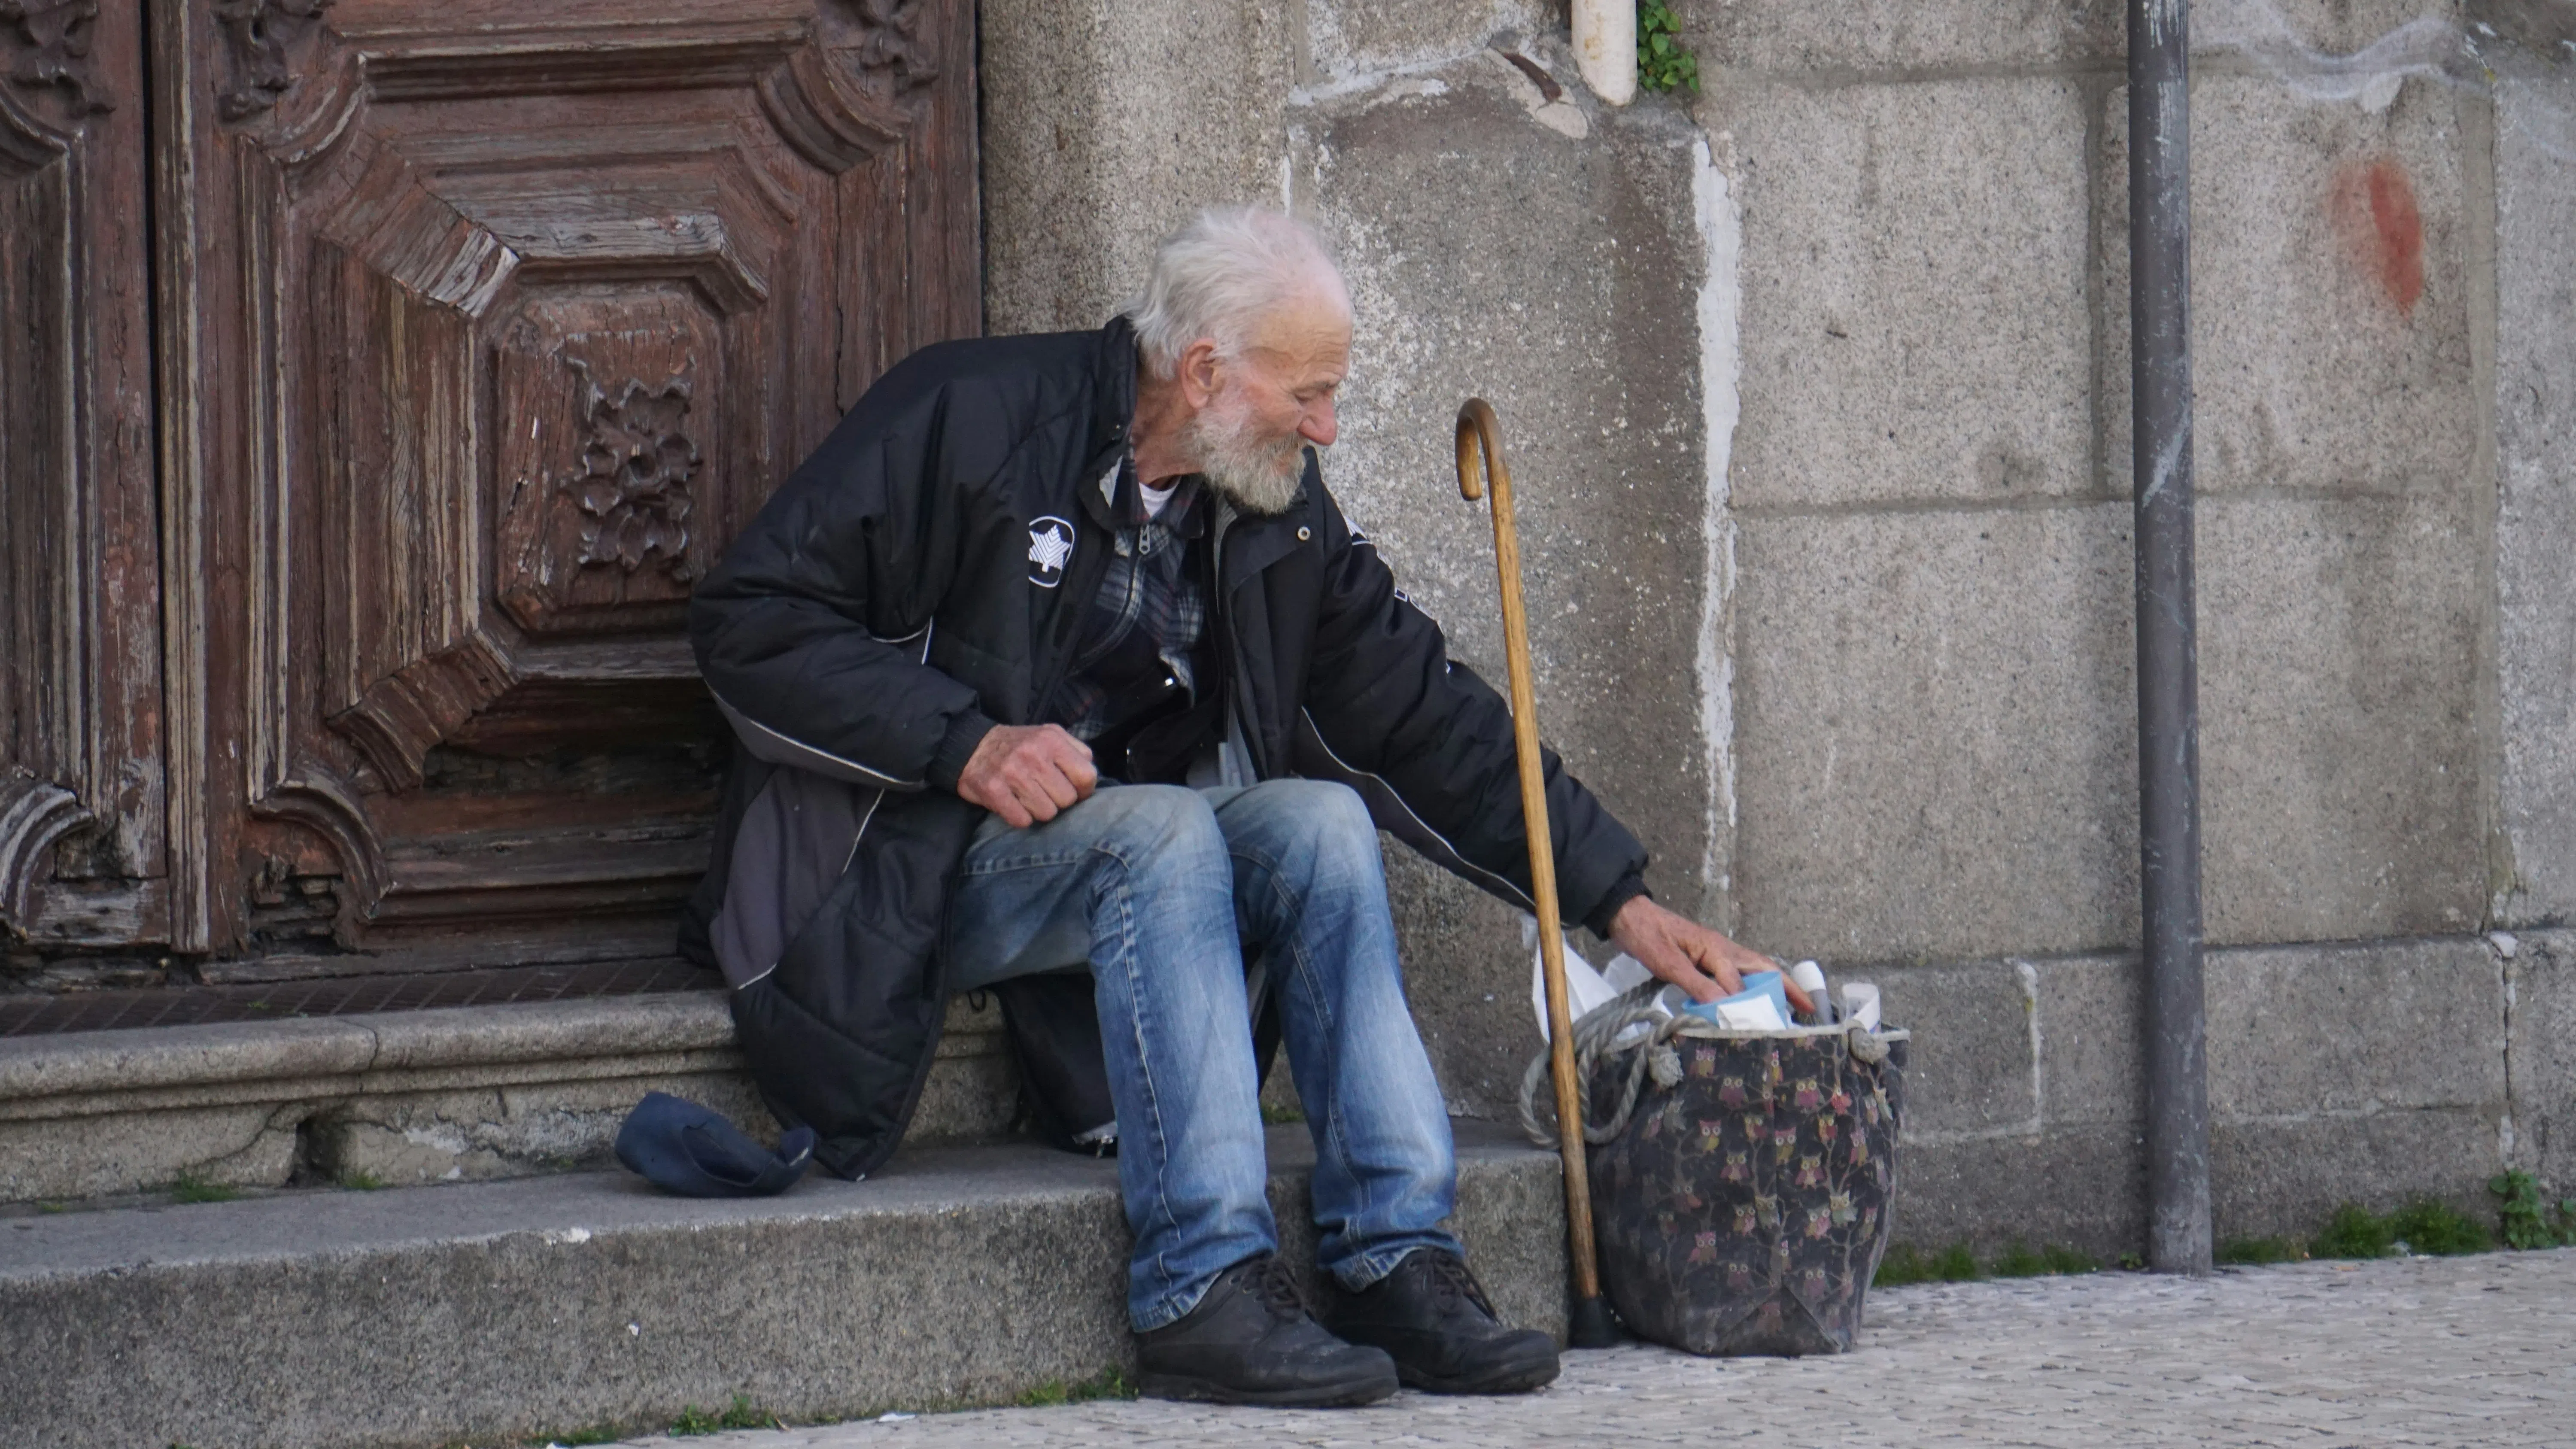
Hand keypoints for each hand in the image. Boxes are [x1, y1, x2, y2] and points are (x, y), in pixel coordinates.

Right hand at [956, 724, 1097, 827]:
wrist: (972, 746)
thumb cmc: (1018, 745)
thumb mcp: (1049, 734)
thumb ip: (1075, 751)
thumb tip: (1091, 778)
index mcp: (1051, 740)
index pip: (1086, 776)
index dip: (1084, 790)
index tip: (1074, 790)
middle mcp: (1033, 755)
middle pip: (1067, 799)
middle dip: (1058, 800)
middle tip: (1045, 792)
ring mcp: (1012, 773)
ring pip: (1047, 813)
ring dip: (1039, 810)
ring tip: (1028, 797)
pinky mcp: (993, 791)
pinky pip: (1022, 820)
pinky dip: (1020, 817)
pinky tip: (1014, 804)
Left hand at [1606, 896, 1814, 1013]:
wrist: (1628, 917)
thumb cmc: (1646, 936)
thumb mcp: (1667, 962)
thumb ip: (1696, 983)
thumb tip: (1725, 1005)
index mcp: (1715, 948)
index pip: (1737, 982)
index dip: (1746, 1005)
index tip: (1759, 1027)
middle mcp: (1723, 948)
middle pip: (1762, 968)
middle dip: (1786, 987)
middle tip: (1808, 1008)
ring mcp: (1717, 952)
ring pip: (1754, 968)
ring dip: (1774, 985)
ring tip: (1793, 1006)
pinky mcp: (1708, 957)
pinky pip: (1738, 972)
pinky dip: (1753, 984)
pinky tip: (1756, 998)